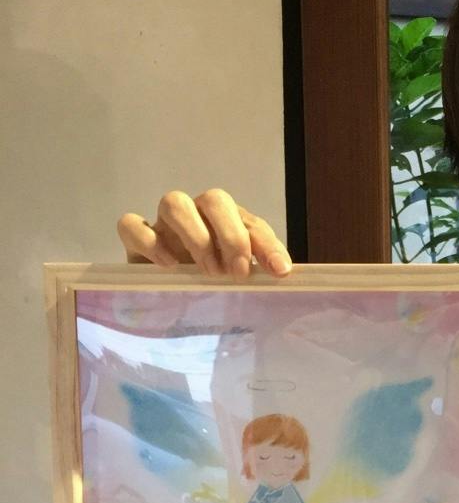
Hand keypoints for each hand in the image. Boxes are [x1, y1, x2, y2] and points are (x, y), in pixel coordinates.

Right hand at [117, 188, 291, 279]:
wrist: (163, 302)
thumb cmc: (206, 289)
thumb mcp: (234, 283)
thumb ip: (254, 274)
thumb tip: (282, 274)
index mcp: (229, 224)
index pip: (253, 224)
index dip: (268, 245)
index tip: (280, 271)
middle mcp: (199, 216)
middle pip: (215, 200)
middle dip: (231, 236)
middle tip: (237, 272)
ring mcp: (165, 224)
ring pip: (174, 202)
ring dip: (196, 237)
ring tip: (208, 272)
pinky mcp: (135, 239)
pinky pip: (132, 225)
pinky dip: (150, 242)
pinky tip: (168, 266)